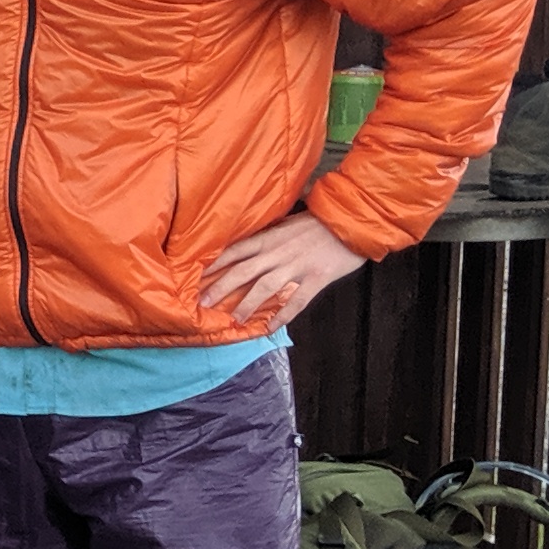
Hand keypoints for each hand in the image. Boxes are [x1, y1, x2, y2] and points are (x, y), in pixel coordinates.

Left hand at [201, 210, 366, 327]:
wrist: (352, 221)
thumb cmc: (319, 222)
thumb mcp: (288, 223)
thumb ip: (269, 236)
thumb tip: (248, 246)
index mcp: (269, 237)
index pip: (234, 251)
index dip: (214, 264)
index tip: (195, 276)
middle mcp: (278, 251)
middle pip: (243, 270)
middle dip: (221, 287)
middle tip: (202, 302)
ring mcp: (297, 265)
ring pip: (265, 287)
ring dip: (247, 304)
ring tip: (233, 319)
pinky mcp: (317, 277)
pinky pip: (297, 300)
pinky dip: (283, 315)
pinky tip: (271, 327)